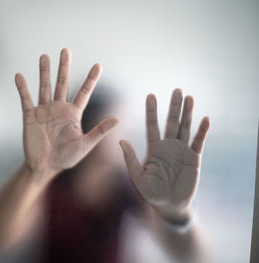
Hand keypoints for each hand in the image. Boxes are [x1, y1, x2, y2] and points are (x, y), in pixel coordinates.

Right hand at [15, 49, 117, 180]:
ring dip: (44, 72)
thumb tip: (117, 119)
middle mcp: (59, 108)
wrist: (45, 167)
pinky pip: (26, 99)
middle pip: (62, 83)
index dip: (91, 79)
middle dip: (64, 67)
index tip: (98, 65)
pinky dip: (22, 88)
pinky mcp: (30, 116)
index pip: (84, 92)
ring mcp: (44, 111)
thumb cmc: (66, 158)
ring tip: (44, 56)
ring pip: (44, 87)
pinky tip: (19, 76)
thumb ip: (99, 131)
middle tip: (66, 50)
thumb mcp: (85, 145)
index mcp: (73, 114)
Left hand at [120, 89, 209, 222]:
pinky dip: (202, 131)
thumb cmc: (151, 193)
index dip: (152, 111)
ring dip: (188, 113)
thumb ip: (131, 159)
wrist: (169, 206)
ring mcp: (181, 151)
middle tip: (176, 90)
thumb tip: (121, 141)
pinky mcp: (194, 159)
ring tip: (189, 97)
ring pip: (185, 128)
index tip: (151, 95)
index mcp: (154, 149)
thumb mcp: (138, 176)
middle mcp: (168, 146)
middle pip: (171, 122)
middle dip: (173, 107)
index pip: (152, 126)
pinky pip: (198, 142)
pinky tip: (205, 119)